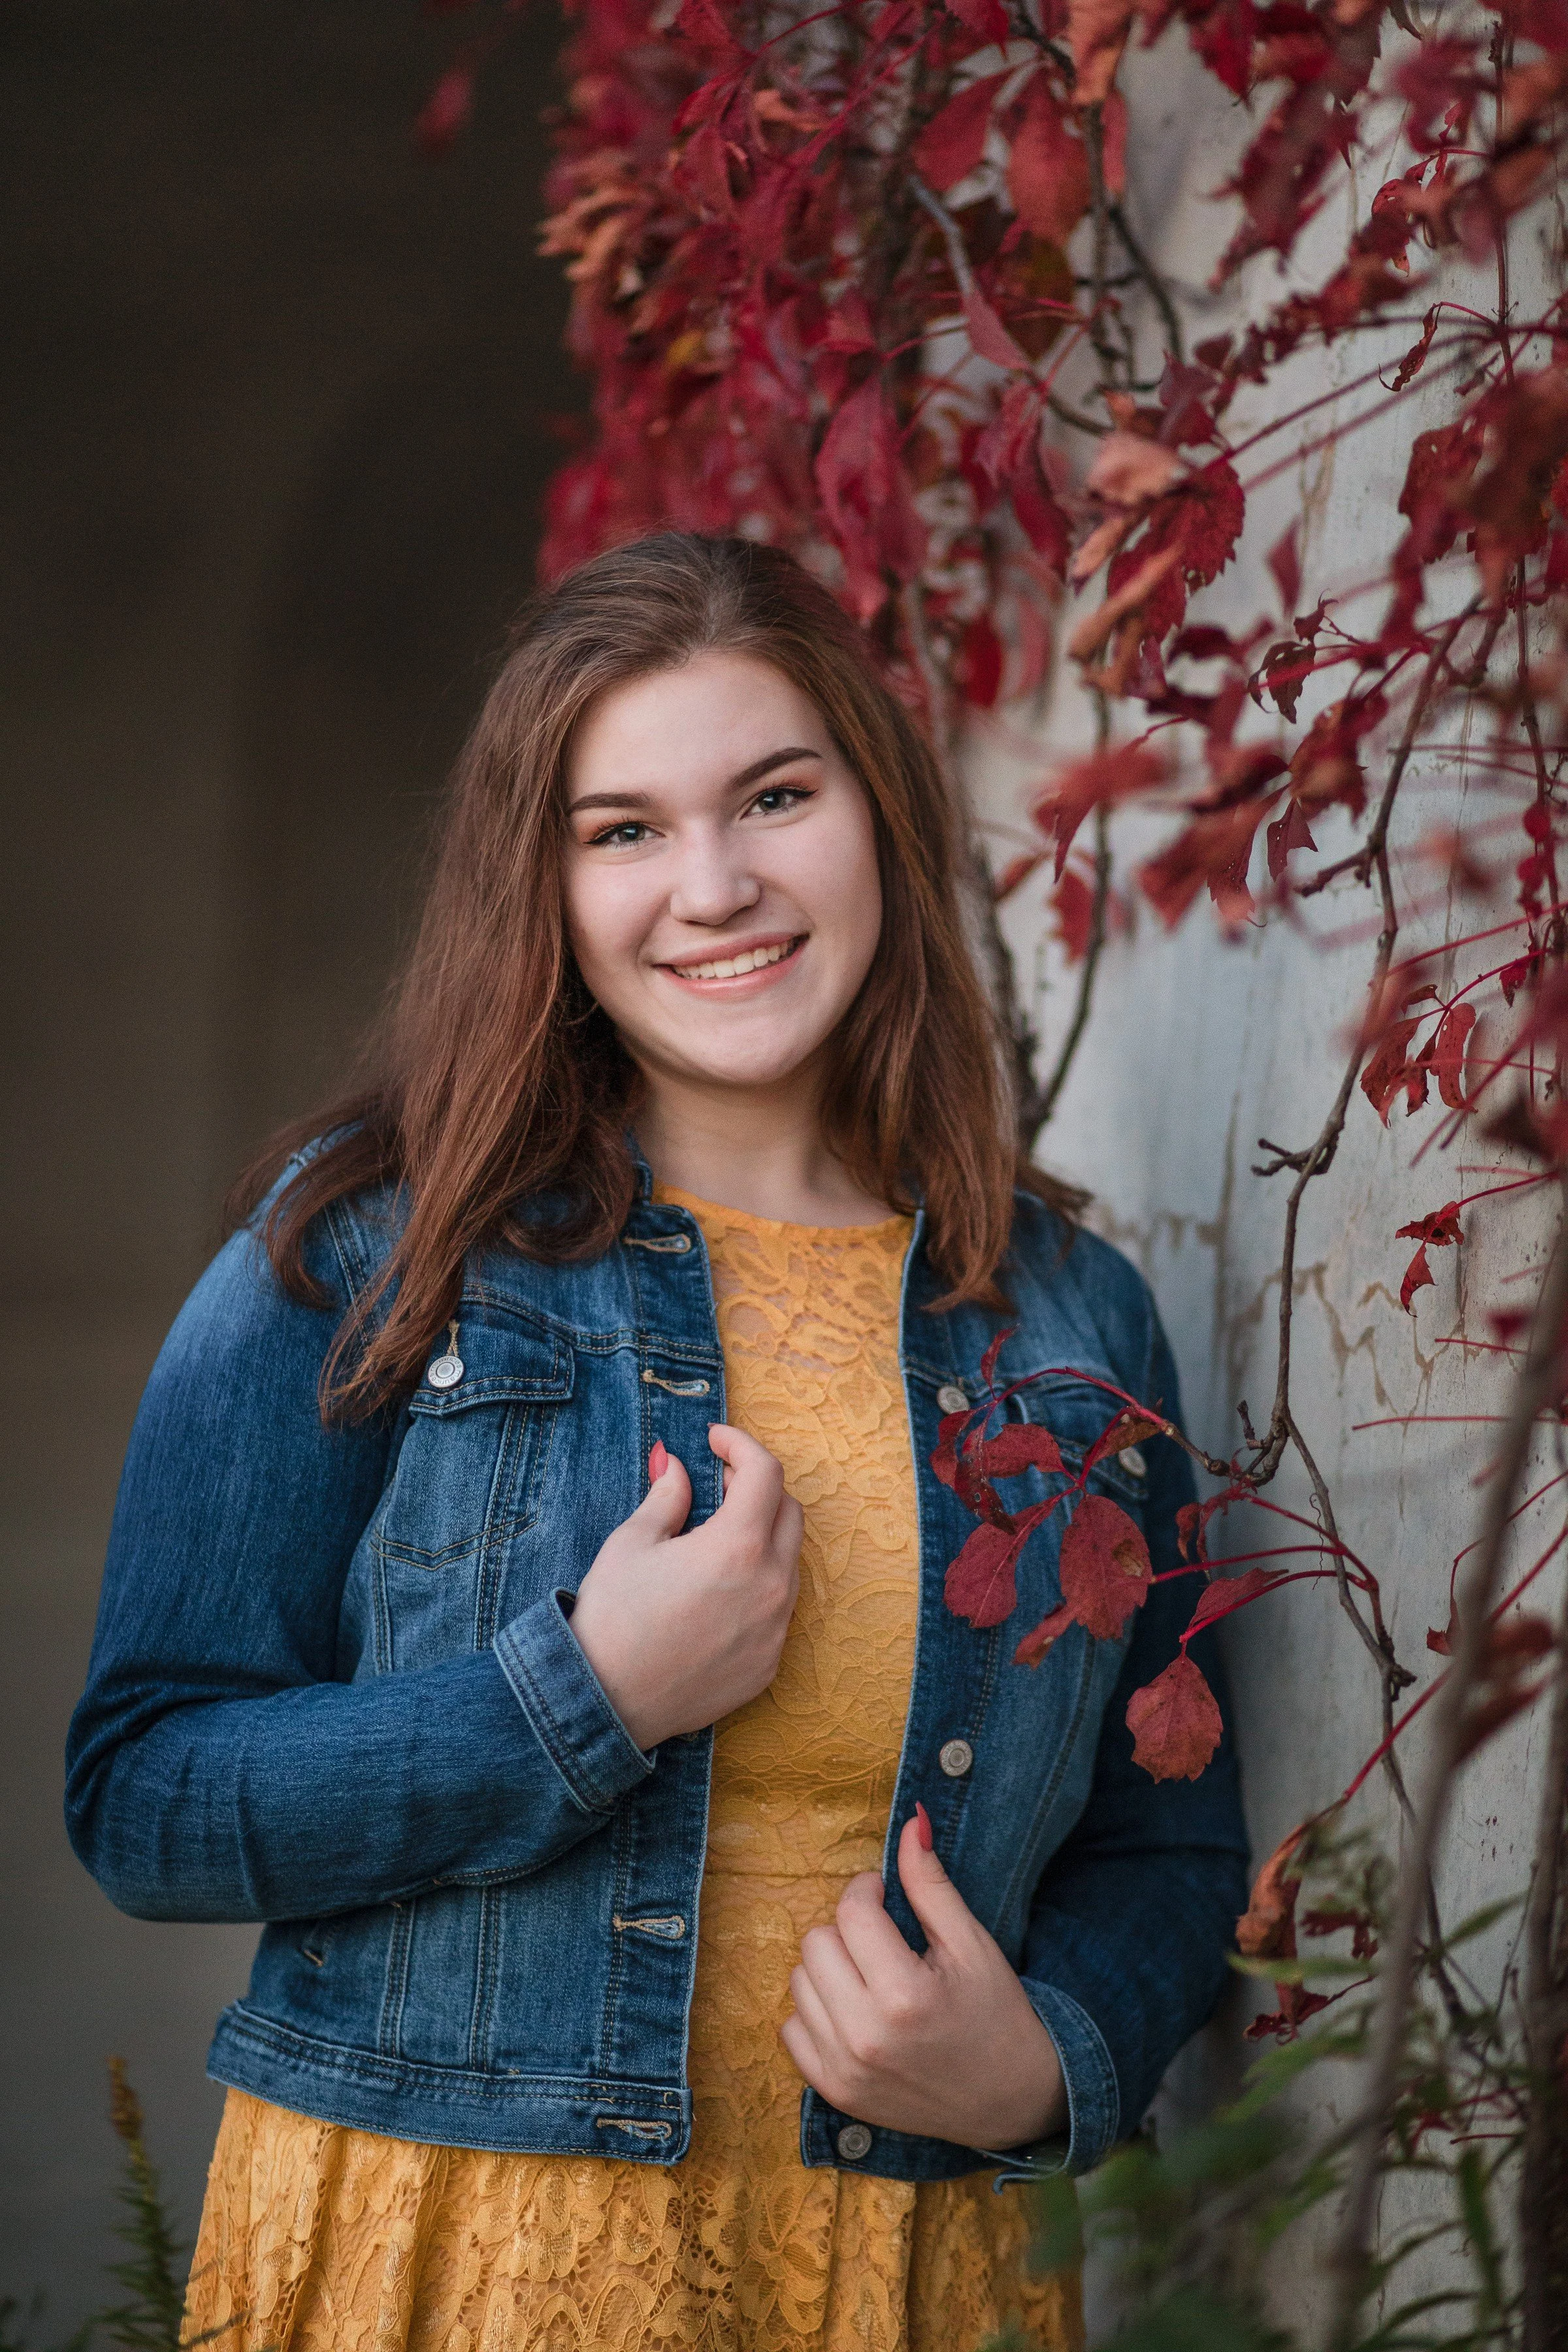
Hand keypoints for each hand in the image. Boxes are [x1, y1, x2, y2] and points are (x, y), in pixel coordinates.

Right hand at [569, 1426, 802, 1751]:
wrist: (604, 1703)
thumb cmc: (612, 1619)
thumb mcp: (633, 1543)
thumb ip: (668, 1496)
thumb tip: (678, 1464)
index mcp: (737, 1547)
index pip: (765, 1473)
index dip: (740, 1444)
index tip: (714, 1439)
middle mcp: (771, 1587)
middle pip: (789, 1512)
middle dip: (757, 1487)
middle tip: (717, 1485)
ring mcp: (776, 1630)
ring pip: (789, 1562)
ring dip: (762, 1537)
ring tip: (715, 1539)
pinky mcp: (769, 1664)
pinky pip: (778, 1610)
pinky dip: (758, 1586)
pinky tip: (717, 1592)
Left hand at [780, 1812, 1065, 2150]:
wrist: (1009, 2100)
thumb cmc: (994, 2013)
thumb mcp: (971, 1943)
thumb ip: (931, 1882)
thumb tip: (911, 1820)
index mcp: (904, 1995)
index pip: (851, 1912)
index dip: (867, 1890)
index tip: (886, 1896)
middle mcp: (866, 2037)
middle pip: (815, 1943)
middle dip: (847, 1930)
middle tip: (884, 1942)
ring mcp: (845, 2071)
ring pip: (798, 1981)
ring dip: (830, 1968)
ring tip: (871, 1977)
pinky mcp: (834, 2093)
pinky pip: (791, 2028)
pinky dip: (816, 2012)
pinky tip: (855, 2012)